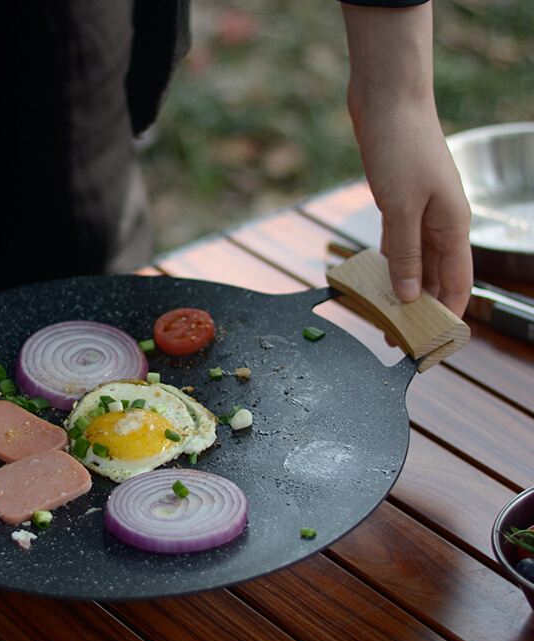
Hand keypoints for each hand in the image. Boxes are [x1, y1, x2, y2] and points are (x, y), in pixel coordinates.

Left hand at [341, 3, 472, 318]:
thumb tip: (410, 296)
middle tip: (399, 337)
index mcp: (453, 225)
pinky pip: (398, 244)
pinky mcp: (398, 204)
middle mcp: (440, 222)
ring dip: (403, 289)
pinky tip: (380, 282)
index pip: (457, 282)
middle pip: (436, 276)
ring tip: (386, 318)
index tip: (434, 342)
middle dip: (421, 309)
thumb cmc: (400, 147)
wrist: (387, 101)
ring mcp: (420, 212)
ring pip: (416, 263)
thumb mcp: (402, 207)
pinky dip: (391, 264)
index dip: (449, 313)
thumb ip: (406, 253)